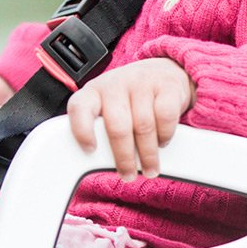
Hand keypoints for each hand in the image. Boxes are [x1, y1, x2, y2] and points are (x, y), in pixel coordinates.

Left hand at [66, 58, 195, 181]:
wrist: (160, 72)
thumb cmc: (128, 98)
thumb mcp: (106, 107)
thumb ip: (97, 130)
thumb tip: (91, 164)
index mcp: (94, 91)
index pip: (80, 108)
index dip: (82, 130)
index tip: (90, 150)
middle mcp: (116, 84)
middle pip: (117, 126)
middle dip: (124, 157)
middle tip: (128, 175)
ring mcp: (141, 82)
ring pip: (144, 126)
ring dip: (148, 154)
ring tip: (149, 168)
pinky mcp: (166, 85)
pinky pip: (165, 117)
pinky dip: (165, 135)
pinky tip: (162, 141)